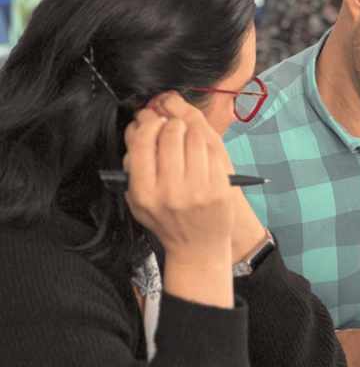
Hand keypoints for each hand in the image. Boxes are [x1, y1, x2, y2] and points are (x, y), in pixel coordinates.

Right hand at [123, 92, 236, 306]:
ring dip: (189, 130)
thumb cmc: (167, 220)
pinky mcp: (219, 188)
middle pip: (170, 134)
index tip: (150, 119)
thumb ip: (133, 166)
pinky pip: (211, 151)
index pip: (142, 142)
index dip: (147, 122)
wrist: (197, 247)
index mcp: (144, 192)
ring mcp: (197, 190)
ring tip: (186, 135)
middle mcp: (170, 191)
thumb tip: (140, 126)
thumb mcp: (138, 200)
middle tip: (171, 124)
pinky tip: (200, 150)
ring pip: (194, 137)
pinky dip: (205, 145)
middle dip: (170, 122)